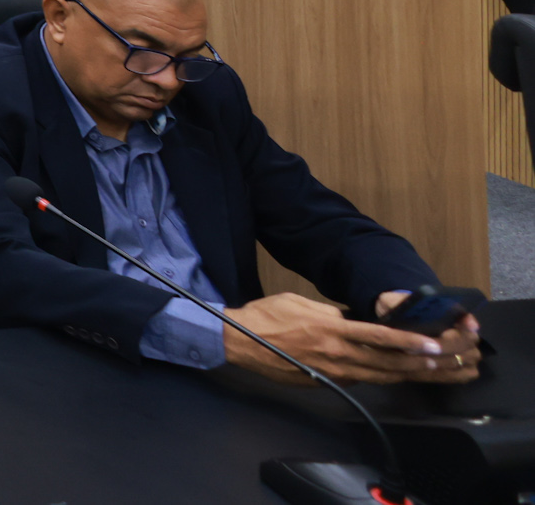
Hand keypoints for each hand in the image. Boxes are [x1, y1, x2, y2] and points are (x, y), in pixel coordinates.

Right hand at [223, 291, 477, 384]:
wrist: (240, 343)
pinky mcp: (325, 382)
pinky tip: (397, 374)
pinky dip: (383, 377)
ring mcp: (332, 373)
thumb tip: (356, 318)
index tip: (432, 344)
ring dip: (407, 373)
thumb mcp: (301, 303)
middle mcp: (336, 356)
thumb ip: (332, 313)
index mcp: (331, 332)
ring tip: (432, 370)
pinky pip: (360, 380)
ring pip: (379, 377)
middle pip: (387, 363)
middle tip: (445, 360)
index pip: (379, 338)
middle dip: (419, 362)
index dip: (408, 342)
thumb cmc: (268, 317)